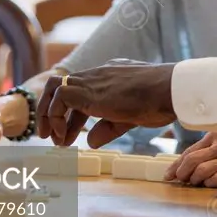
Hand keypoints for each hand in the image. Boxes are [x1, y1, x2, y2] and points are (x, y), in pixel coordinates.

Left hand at [36, 60, 176, 147]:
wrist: (169, 90)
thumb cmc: (160, 102)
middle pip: (62, 86)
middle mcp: (98, 75)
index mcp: (109, 77)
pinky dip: (55, 116)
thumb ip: (108, 127)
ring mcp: (93, 80)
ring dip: (47, 112)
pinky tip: (63, 136)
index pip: (80, 93)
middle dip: (51, 112)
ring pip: (54, 86)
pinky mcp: (89, 90)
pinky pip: (60, 97)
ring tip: (50, 137)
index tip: (68, 137)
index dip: (71, 118)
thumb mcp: (130, 118)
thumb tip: (89, 142)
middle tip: (51, 137)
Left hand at [164, 132, 216, 185]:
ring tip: (194, 182)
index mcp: (216, 136)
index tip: (169, 174)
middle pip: (192, 161)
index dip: (176, 165)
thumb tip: (188, 160)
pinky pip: (216, 180)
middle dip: (181, 173)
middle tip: (180, 180)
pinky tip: (208, 183)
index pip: (189, 151)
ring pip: (201, 172)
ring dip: (194, 180)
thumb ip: (209, 146)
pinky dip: (208, 183)